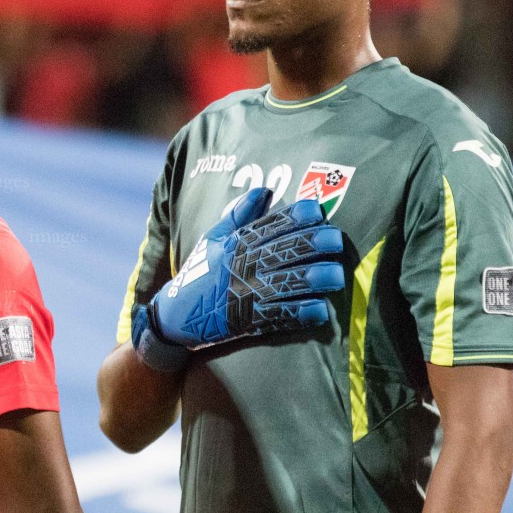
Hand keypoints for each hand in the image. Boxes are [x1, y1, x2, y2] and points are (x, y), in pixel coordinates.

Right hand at [132, 187, 345, 371]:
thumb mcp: (212, 240)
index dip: (295, 216)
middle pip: (283, 250)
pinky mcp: (248, 321)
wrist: (176, 316)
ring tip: (336, 275)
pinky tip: (320, 309)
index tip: (316, 209)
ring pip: (286, 282)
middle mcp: (241, 266)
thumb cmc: (199, 273)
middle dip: (313, 243)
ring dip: (314, 278)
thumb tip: (264, 191)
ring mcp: (245, 294)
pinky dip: (301, 313)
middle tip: (337, 240)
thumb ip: (238, 216)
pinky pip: (280, 316)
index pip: (269, 225)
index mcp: (234, 244)